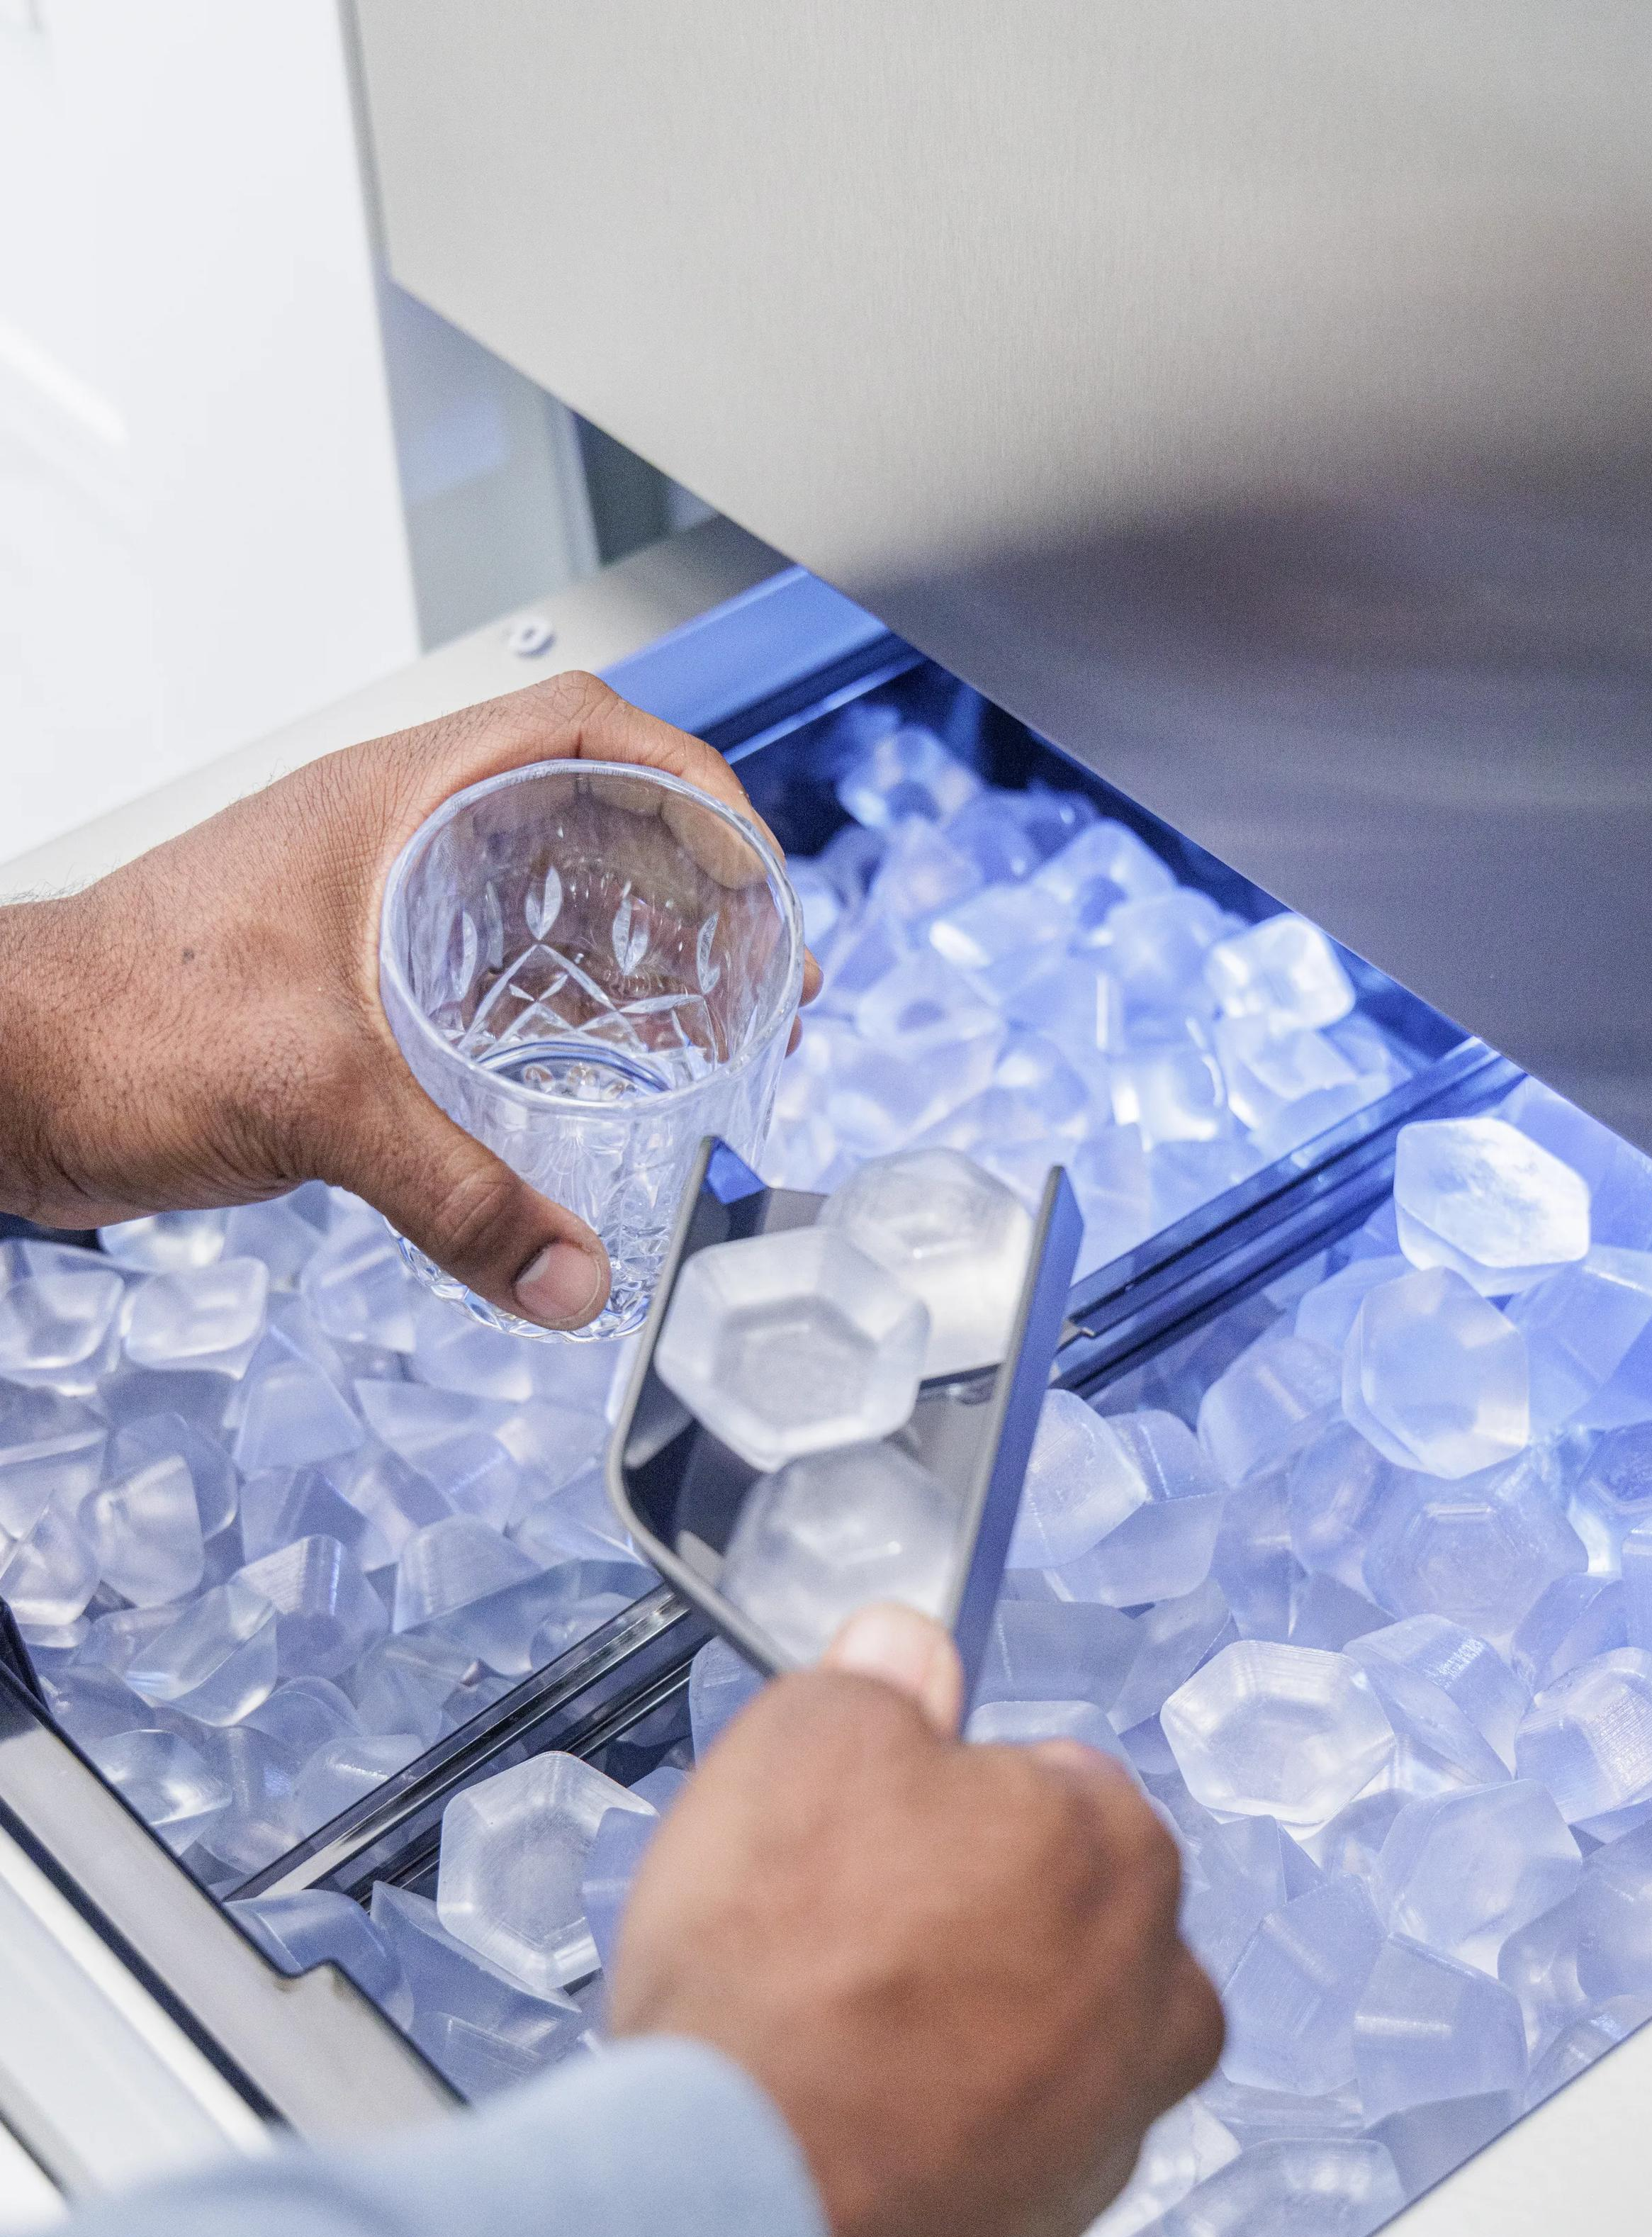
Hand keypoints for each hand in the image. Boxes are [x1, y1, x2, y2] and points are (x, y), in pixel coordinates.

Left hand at [0, 673, 813, 1331]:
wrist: (2, 1076)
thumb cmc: (109, 1022)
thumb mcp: (313, 1100)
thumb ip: (457, 1194)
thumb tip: (572, 1277)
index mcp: (389, 804)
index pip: (576, 729)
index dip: (687, 777)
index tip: (754, 858)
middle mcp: (387, 844)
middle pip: (579, 817)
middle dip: (688, 883)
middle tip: (761, 966)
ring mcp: (366, 915)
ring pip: (534, 903)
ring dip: (629, 953)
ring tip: (709, 1024)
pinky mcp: (343, 994)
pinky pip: (483, 982)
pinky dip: (555, 1020)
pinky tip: (591, 1086)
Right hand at [609, 1605, 1223, 2236]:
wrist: (746, 2235)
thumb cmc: (784, 1987)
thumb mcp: (802, 1742)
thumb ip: (873, 1683)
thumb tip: (900, 1651)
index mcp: (1121, 1857)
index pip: (1046, 1786)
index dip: (935, 1798)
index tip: (868, 1824)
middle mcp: (1150, 2010)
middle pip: (1046, 1927)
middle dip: (954, 1925)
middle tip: (828, 1937)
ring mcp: (1099, 2152)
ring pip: (1017, 2061)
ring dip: (936, 2052)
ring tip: (810, 2052)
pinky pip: (970, 2181)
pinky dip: (911, 2166)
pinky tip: (819, 2146)